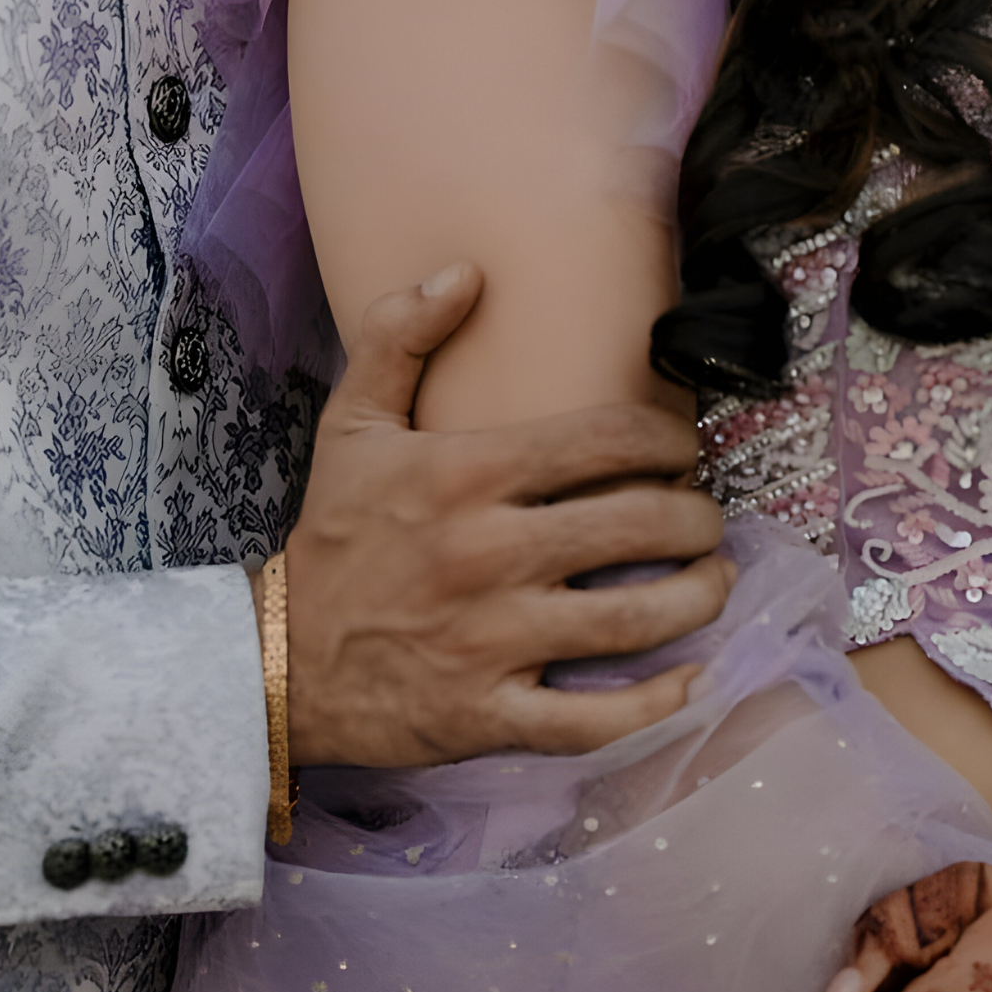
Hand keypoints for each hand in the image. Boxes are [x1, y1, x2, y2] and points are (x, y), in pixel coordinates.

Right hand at [281, 265, 732, 769]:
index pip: (605, 439)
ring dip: (697, 597)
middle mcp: (486, 553)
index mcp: (463, 474)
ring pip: (633, 620)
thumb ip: (399, 335)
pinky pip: (593, 721)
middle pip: (638, 524)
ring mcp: (490, 640)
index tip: (681, 448)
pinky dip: (655, 704)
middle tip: (704, 517)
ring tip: (713, 580)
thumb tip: (466, 270)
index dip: (668, 438)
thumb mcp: (351, 423)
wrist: (279, 660)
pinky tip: (690, 679)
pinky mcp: (489, 715)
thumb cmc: (335, 538)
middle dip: (696, 518)